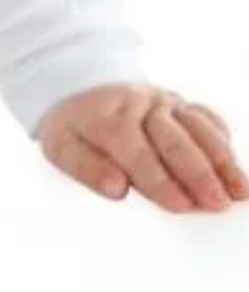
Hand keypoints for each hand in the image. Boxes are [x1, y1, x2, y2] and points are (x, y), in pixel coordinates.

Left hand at [36, 85, 248, 213]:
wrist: (80, 87)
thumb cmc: (74, 127)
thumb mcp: (60, 146)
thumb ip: (85, 168)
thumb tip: (116, 190)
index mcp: (106, 117)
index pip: (137, 152)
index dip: (159, 180)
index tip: (180, 205)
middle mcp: (139, 105)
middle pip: (175, 140)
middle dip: (198, 174)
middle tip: (217, 204)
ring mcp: (164, 102)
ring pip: (199, 128)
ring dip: (221, 161)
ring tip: (239, 191)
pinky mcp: (181, 104)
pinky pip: (208, 118)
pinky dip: (223, 141)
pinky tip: (235, 167)